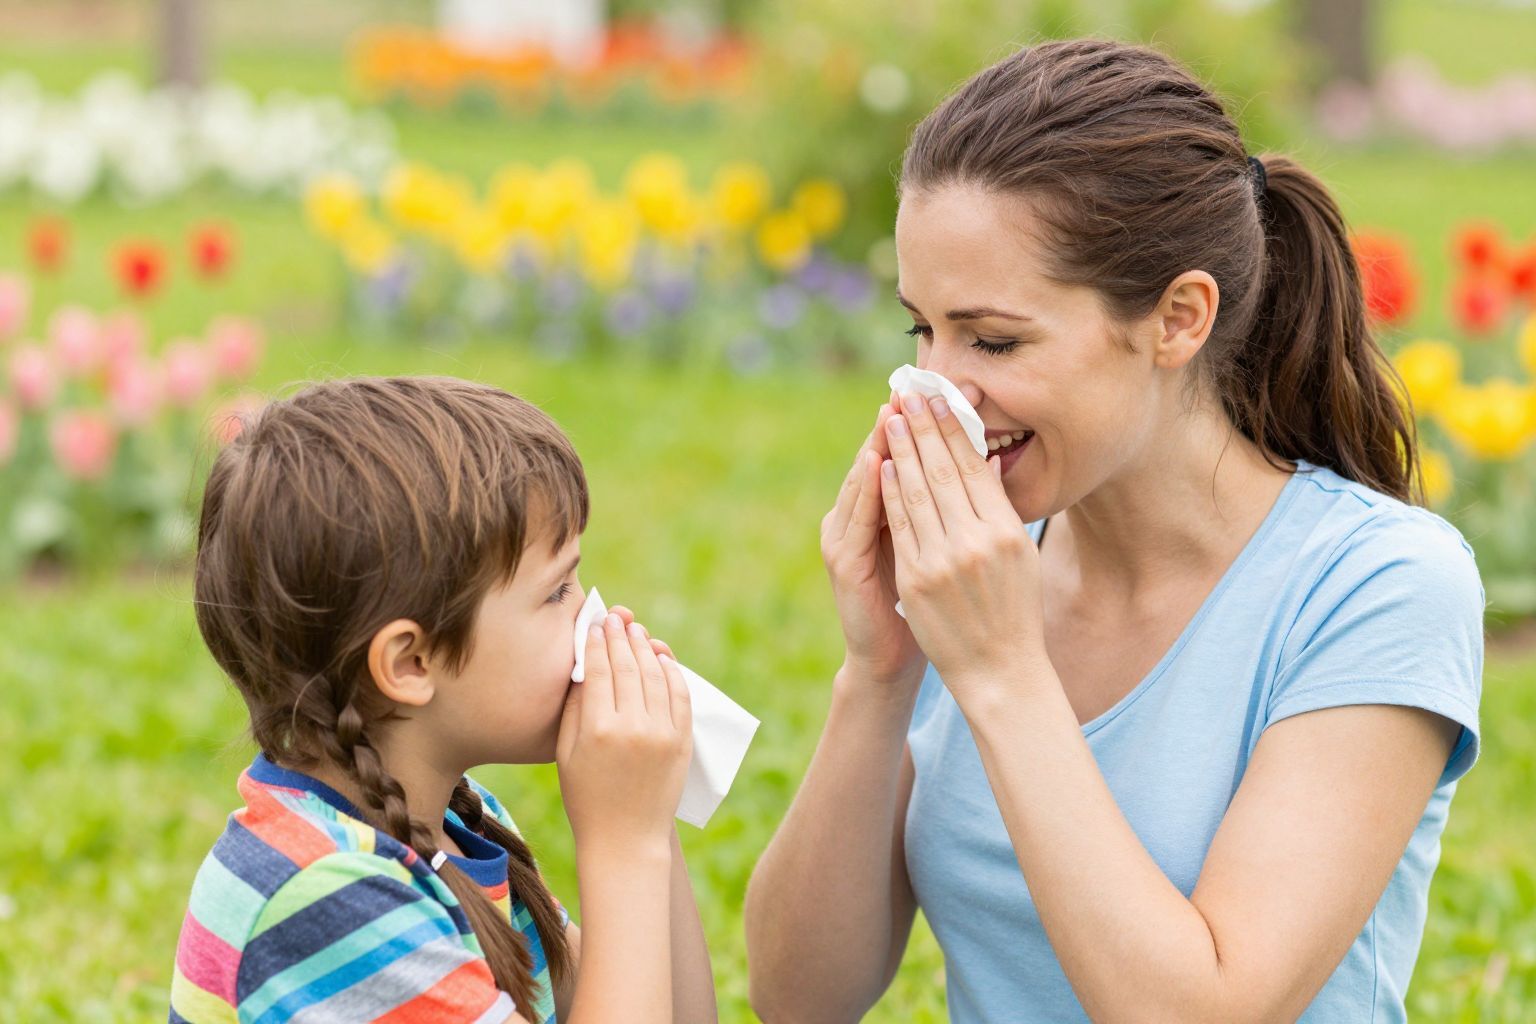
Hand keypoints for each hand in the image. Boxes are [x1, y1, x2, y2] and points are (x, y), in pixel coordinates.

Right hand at [557, 612, 692, 856]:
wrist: (626, 839)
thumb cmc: (586, 798)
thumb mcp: (567, 754)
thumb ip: (574, 709)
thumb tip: (583, 668)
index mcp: (597, 729)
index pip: (598, 670)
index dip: (595, 643)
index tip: (594, 624)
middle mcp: (632, 727)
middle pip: (628, 667)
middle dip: (620, 637)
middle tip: (615, 617)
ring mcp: (661, 733)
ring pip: (655, 676)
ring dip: (645, 648)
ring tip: (636, 631)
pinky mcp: (681, 741)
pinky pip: (679, 696)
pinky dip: (672, 672)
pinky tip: (662, 658)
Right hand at [820, 395, 926, 688]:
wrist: (891, 658)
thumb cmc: (926, 607)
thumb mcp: (941, 549)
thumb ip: (950, 507)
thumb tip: (990, 459)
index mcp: (883, 512)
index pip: (903, 457)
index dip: (922, 425)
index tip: (943, 391)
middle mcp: (857, 517)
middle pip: (880, 459)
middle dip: (901, 422)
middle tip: (916, 386)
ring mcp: (844, 536)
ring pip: (863, 482)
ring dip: (878, 445)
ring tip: (894, 412)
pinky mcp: (841, 560)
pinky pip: (856, 519)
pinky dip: (866, 490)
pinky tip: (877, 463)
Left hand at [879, 392, 1045, 692]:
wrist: (998, 670)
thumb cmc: (1014, 609)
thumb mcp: (1021, 556)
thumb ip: (1002, 509)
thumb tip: (985, 461)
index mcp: (1007, 532)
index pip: (974, 468)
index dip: (954, 430)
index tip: (941, 399)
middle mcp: (976, 542)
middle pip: (943, 471)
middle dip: (923, 428)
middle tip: (909, 394)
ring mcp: (942, 561)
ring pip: (916, 492)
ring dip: (901, 450)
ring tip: (892, 418)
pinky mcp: (915, 579)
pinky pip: (899, 525)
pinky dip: (888, 491)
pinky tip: (881, 465)